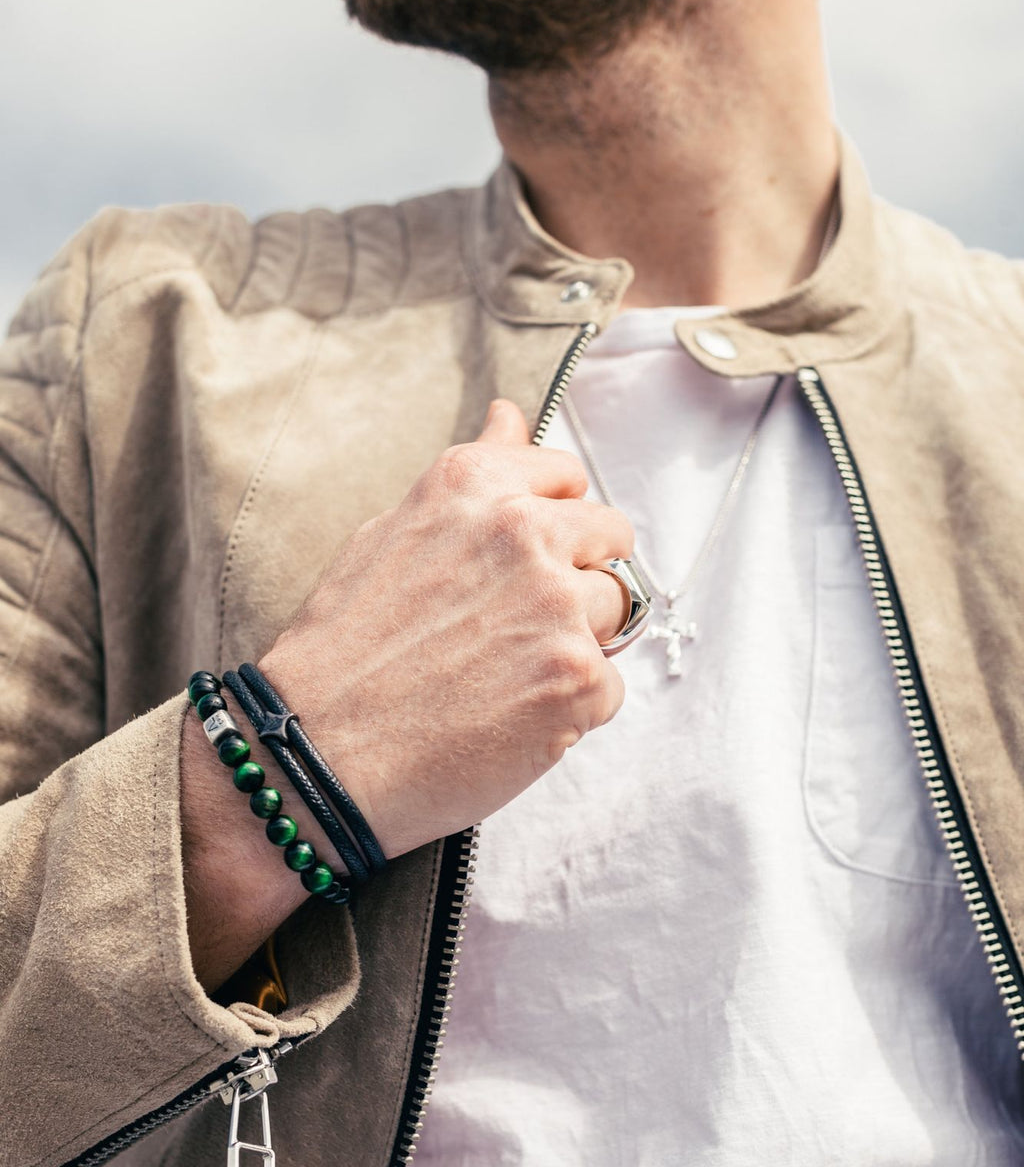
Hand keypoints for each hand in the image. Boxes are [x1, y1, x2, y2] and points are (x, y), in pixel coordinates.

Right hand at [258, 399, 633, 857]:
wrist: (316, 751)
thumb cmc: (341, 650)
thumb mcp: (392, 532)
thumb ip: (473, 475)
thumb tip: (512, 415)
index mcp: (477, 485)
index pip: (568, 476)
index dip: (552, 520)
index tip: (527, 556)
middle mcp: (526, 532)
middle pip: (609, 538)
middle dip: (576, 576)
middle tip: (515, 626)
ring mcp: (559, 609)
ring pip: (617, 611)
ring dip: (578, 640)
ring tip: (505, 674)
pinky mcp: (580, 681)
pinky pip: (609, 686)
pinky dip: (570, 708)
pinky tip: (508, 717)